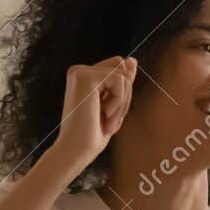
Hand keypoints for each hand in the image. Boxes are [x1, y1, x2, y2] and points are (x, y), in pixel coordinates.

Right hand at [48, 56, 136, 171]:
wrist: (76, 150)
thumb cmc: (93, 134)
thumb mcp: (114, 105)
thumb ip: (122, 81)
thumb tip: (133, 60)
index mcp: (83, 76)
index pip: (119, 69)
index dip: (122, 93)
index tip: (107, 115)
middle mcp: (79, 70)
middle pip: (123, 70)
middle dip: (124, 97)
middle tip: (108, 119)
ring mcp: (80, 72)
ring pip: (123, 76)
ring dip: (121, 103)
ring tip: (106, 119)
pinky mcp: (85, 77)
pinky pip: (120, 80)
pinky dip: (118, 102)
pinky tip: (103, 114)